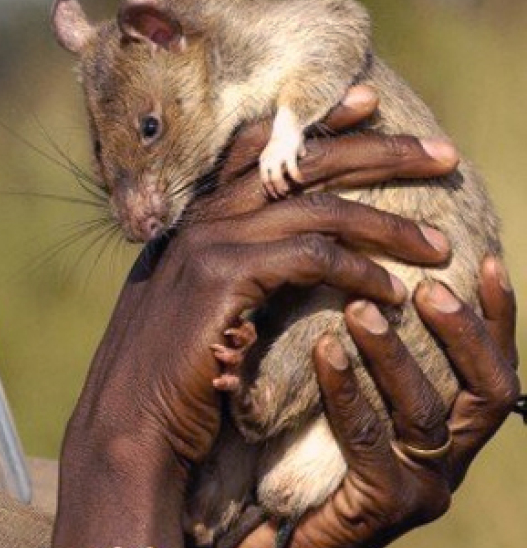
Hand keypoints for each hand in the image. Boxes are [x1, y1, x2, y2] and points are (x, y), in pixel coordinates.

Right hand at [53, 86, 460, 547]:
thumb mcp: (200, 307)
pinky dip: (360, 272)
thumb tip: (289, 252)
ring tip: (437, 245)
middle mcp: (197, 219)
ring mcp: (206, 244)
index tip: (367, 103)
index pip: (256, 148)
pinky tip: (391, 293)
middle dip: (377, 150)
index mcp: (192, 218)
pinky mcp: (222, 278)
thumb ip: (231, 267)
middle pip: (298, 161)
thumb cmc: (171, 377)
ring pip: (316, 207)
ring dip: (387, 223)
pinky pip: (311, 258)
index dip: (315, 122)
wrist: (130, 423)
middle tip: (441, 153)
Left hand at [238, 257, 519, 547]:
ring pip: (425, 412)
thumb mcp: (354, 396)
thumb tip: (365, 274)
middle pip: (489, 390)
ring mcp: (422, 485)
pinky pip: (367, 439)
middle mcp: (451, 457)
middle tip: (425, 285)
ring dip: (395, 355)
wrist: (281, 530)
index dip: (498, 316)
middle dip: (463, 333)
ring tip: (359, 309)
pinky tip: (324, 351)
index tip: (488, 259)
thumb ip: (372, 352)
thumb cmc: (312, 453)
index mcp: (455, 428)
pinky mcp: (381, 505)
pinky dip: (346, 390)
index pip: (496, 366)